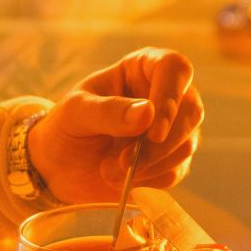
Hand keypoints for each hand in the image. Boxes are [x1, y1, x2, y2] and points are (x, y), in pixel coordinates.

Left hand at [28, 48, 203, 203]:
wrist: (59, 167)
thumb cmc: (66, 127)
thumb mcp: (76, 113)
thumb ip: (108, 111)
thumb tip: (148, 113)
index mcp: (143, 68)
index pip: (175, 68)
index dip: (171, 97)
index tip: (153, 132)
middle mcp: (165, 94)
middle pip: (191, 110)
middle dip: (160, 145)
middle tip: (123, 162)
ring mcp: (172, 127)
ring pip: (186, 144)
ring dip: (149, 165)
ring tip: (108, 171)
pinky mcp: (171, 159)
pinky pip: (176, 171)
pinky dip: (149, 181)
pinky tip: (122, 181)